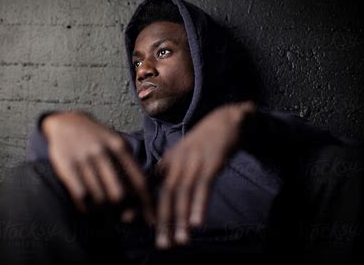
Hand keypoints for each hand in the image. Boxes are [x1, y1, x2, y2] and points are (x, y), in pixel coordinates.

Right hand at [42, 110, 154, 223]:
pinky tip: (87, 207)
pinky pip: (80, 196)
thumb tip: (140, 199)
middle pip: (119, 194)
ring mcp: (84, 159)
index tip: (151, 220)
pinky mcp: (66, 166)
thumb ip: (129, 166)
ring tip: (103, 211)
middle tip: (121, 216)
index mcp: (119, 146)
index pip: (139, 180)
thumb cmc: (96, 138)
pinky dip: (86, 208)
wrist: (65, 122)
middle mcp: (103, 152)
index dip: (147, 204)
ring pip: (99, 198)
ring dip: (103, 211)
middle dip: (122, 210)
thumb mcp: (116, 144)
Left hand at [154, 101, 255, 248]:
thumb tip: (157, 185)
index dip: (144, 205)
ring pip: (183, 194)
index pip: (151, 184)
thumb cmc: (205, 140)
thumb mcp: (183, 152)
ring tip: (180, 241)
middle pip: (166, 193)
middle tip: (161, 243)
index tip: (135, 223)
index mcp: (169, 159)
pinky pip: (203, 187)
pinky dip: (199, 205)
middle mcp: (177, 161)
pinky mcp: (211, 162)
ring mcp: (194, 161)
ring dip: (180, 219)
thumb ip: (170, 168)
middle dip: (163, 220)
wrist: (227, 118)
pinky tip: (197, 222)